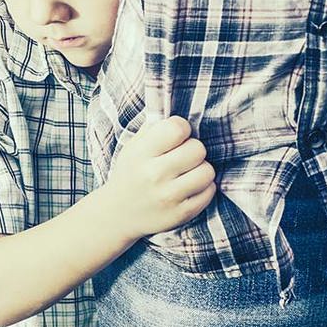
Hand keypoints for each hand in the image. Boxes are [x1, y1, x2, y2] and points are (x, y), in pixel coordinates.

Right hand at [102, 115, 217, 238]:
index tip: (175, 137)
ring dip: (200, 170)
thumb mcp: (133, 147)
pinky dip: (203, 188)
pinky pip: (210, 191)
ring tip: (187, 173)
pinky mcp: (181, 214)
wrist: (117, 214)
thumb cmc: (131, 174)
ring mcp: (169, 197)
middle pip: (197, 149)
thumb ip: (154, 128)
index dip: (181, 129)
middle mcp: (154, 175)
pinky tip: (189, 188)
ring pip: (207, 171)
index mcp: (141, 154)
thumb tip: (181, 112)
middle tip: (182, 157)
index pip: (178, 128)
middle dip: (193, 150)